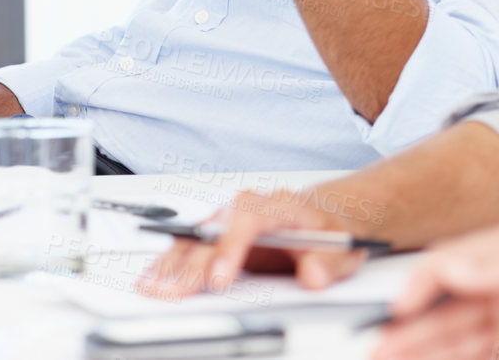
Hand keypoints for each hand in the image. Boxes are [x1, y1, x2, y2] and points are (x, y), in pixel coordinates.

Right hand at [138, 187, 371, 297]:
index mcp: (283, 205)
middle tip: (178, 293)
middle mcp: (251, 207)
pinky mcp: (221, 236)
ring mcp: (232, 220)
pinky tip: (153, 279)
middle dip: (195, 263)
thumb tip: (313, 276)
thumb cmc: (333, 232)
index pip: (250, 217)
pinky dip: (171, 263)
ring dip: (173, 262)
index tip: (220, 277)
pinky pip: (191, 246)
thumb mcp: (345, 248)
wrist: (331, 219)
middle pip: (215, 229)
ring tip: (153, 288)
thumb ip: (330, 262)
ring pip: (196, 236)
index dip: (231, 246)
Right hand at [372, 221, 498, 359]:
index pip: (466, 260)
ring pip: (466, 332)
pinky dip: (461, 357)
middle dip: (414, 324)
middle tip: (377, 345)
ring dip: (428, 346)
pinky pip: (488, 351)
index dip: (428, 281)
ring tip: (388, 357)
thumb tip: (460, 264)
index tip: (401, 305)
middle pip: (458, 302)